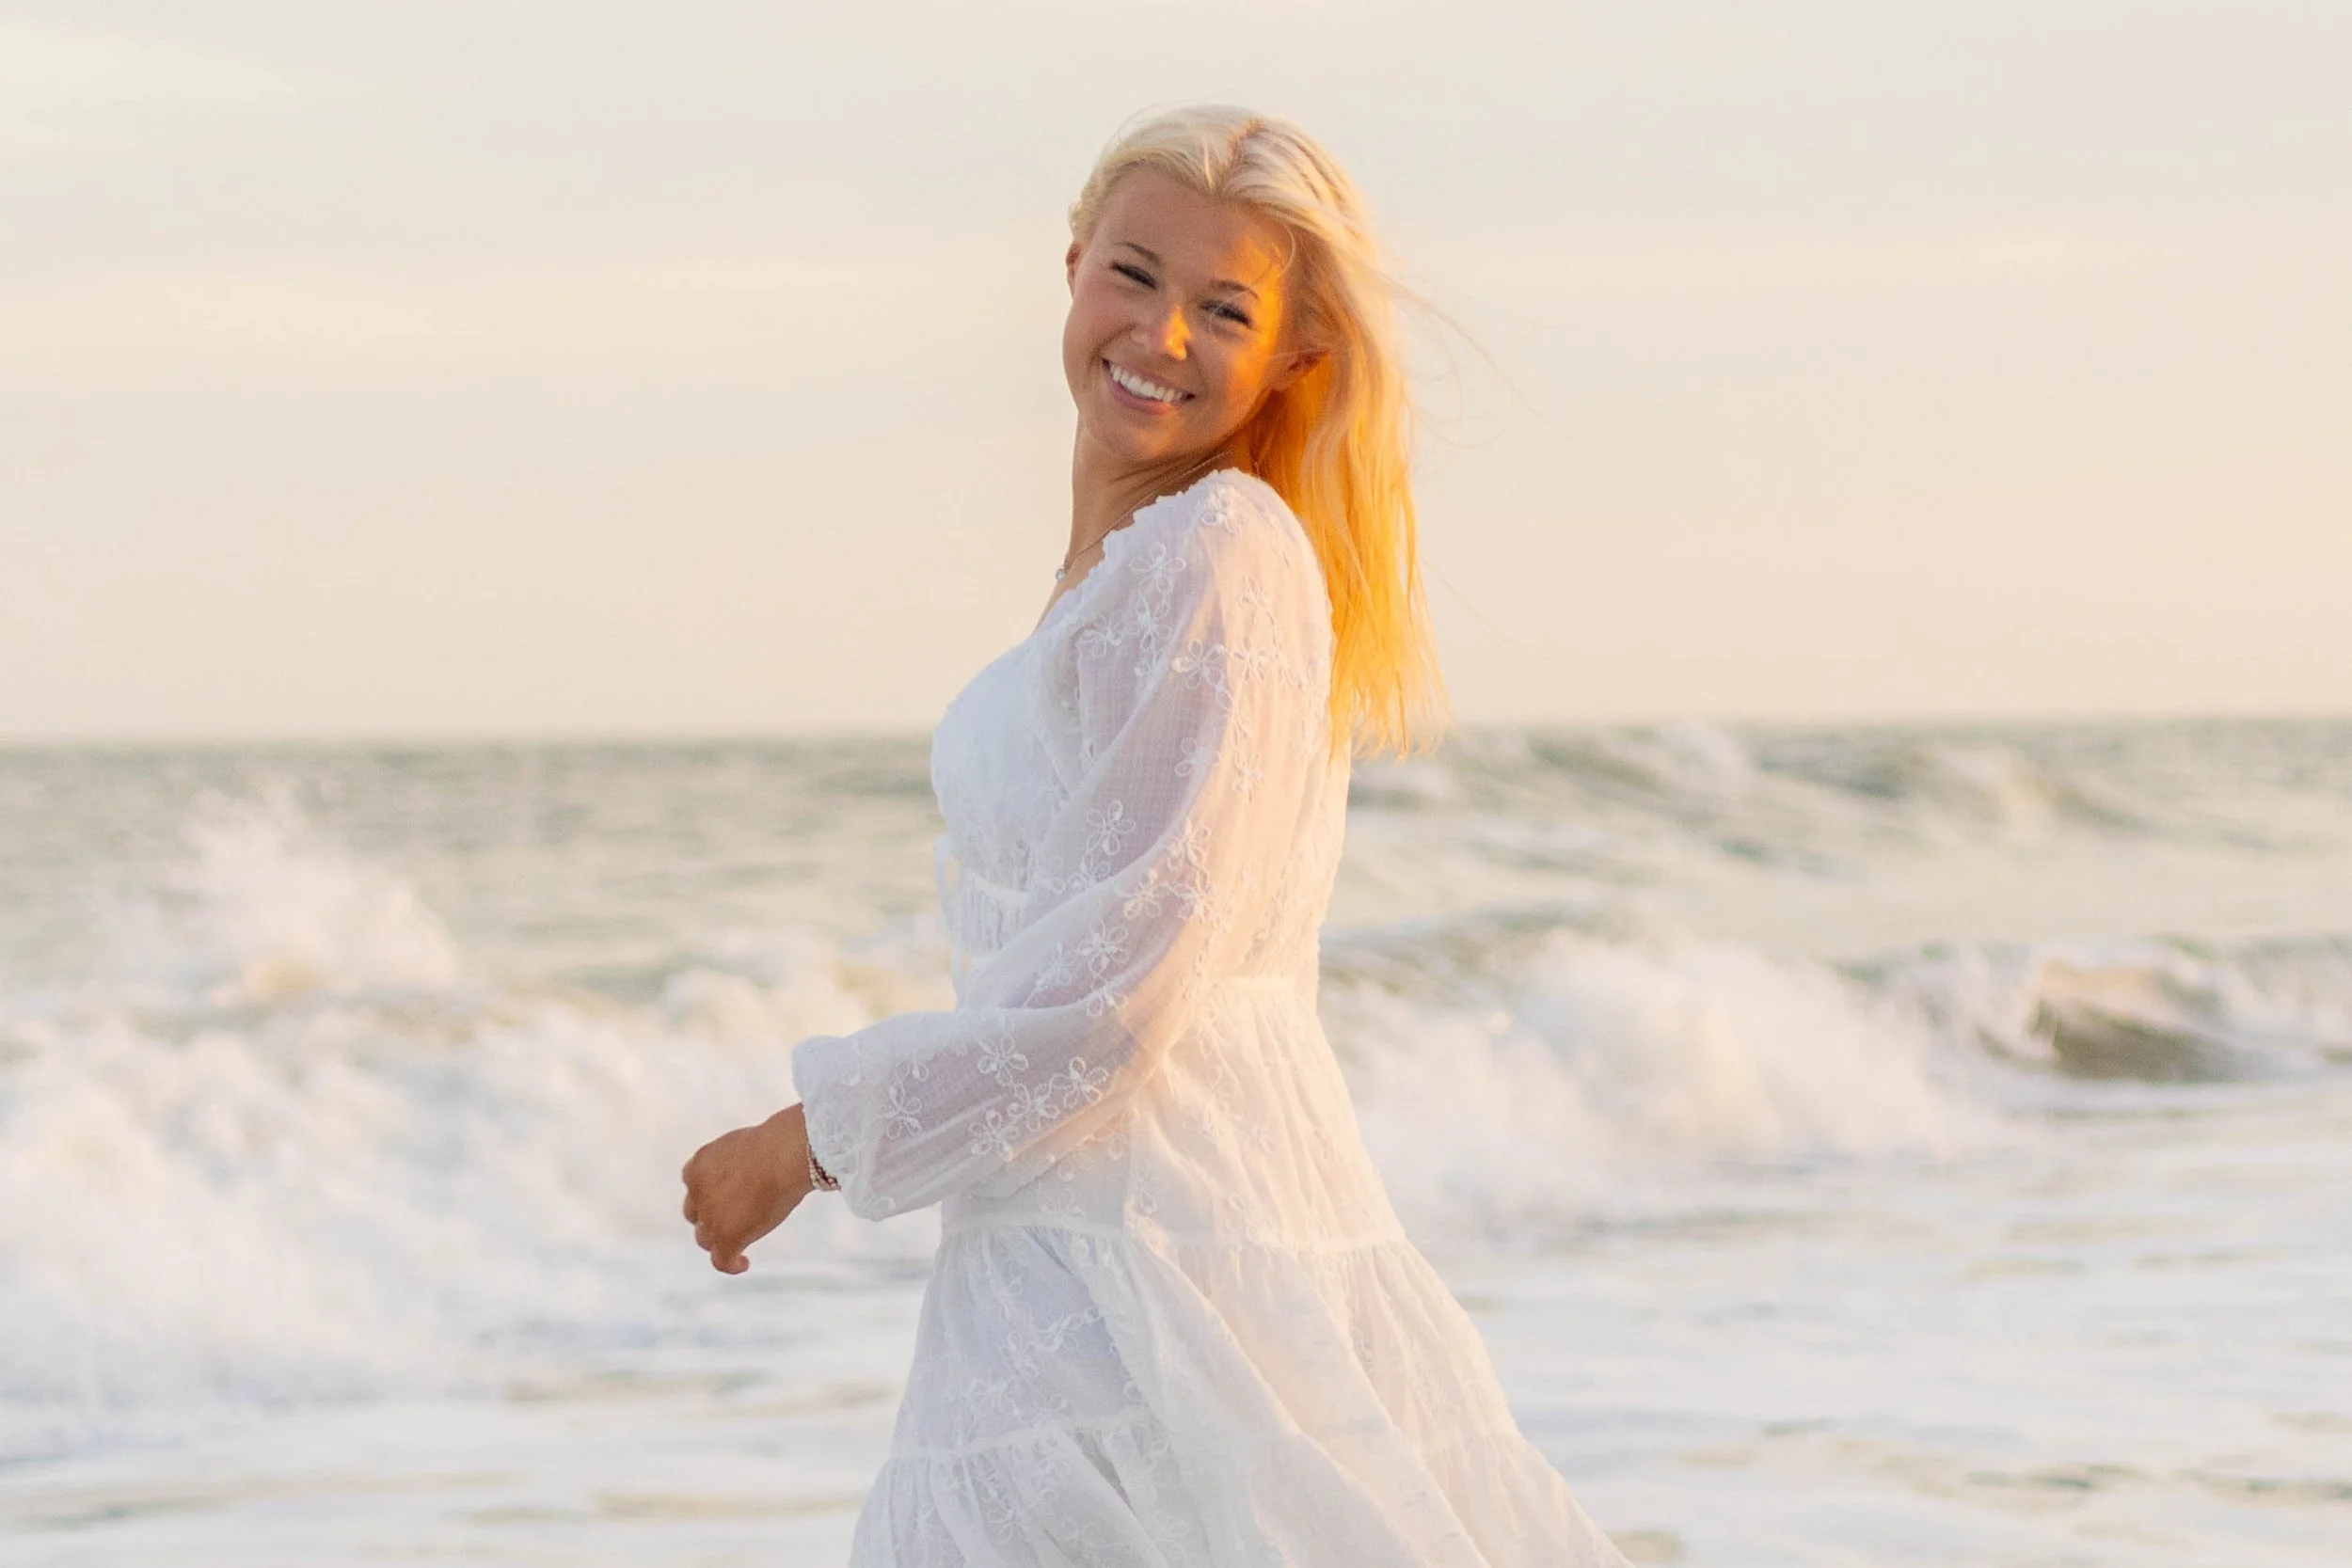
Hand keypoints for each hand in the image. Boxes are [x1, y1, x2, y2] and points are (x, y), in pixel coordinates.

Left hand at [680, 1103, 813, 1273]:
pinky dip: (730, 1264)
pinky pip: (721, 1260)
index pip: (695, 1185)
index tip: (724, 1199)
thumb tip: (761, 1169)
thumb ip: (740, 1162)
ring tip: (739, 1246)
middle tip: (734, 1221)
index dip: (707, 1195)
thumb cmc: (777, 1143)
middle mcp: (698, 1191)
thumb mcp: (747, 1146)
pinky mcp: (725, 1236)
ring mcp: (710, 1216)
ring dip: (720, 1241)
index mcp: (700, 1165)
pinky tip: (743, 1263)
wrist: (783, 1154)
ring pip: (706, 1238)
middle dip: (711, 1218)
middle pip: (696, 1214)